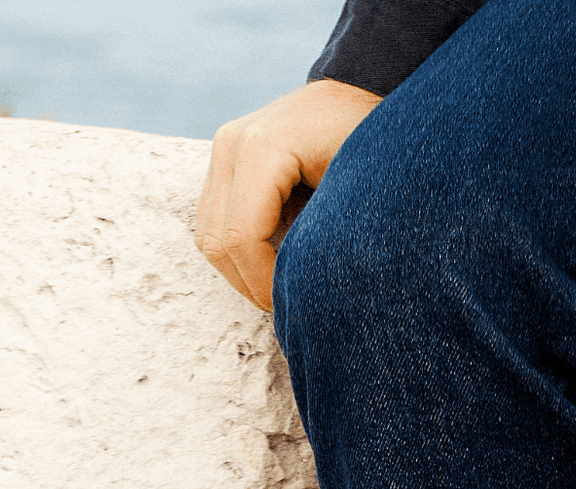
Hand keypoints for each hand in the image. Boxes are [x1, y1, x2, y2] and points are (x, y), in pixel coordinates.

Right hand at [195, 79, 380, 312]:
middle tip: (288, 308)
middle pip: (218, 243)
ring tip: (280, 289)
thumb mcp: (356, 188)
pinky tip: (272, 263)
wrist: (356, 93)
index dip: (264, 285)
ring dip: (241, 273)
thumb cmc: (366, 138)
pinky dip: (239, 253)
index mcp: (261, 148)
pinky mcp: (224, 161)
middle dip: (251, 285)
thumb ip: (324, 236)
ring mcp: (223, 150)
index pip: (242, 239)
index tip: (295, 307)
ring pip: (209, 237)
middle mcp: (231, 144)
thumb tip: (307, 295)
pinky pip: (215, 223)